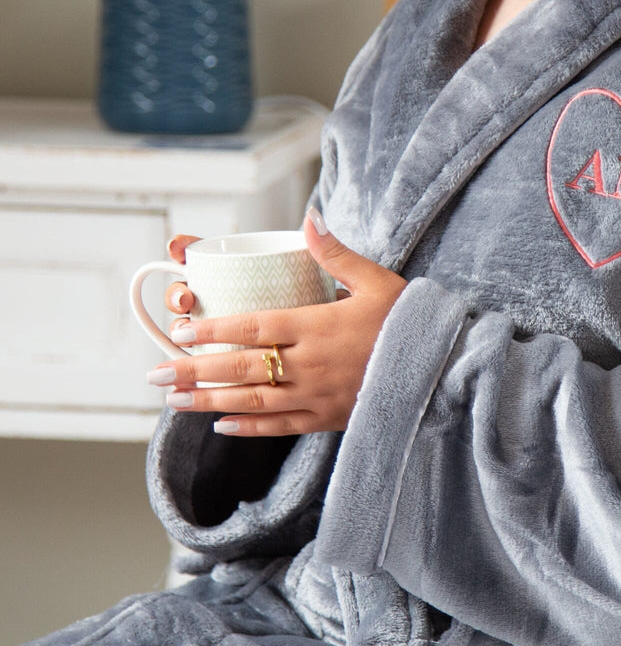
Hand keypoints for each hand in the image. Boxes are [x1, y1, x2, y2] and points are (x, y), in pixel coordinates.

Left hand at [148, 209, 406, 435]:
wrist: (442, 369)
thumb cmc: (408, 320)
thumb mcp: (377, 280)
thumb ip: (336, 252)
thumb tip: (308, 217)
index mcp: (318, 327)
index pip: (252, 327)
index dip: (212, 331)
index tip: (180, 331)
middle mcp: (311, 364)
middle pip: (241, 369)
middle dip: (193, 371)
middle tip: (154, 374)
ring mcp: (318, 396)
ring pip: (253, 402)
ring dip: (209, 402)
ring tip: (175, 400)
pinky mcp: (328, 419)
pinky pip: (281, 427)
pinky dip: (249, 428)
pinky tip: (222, 425)